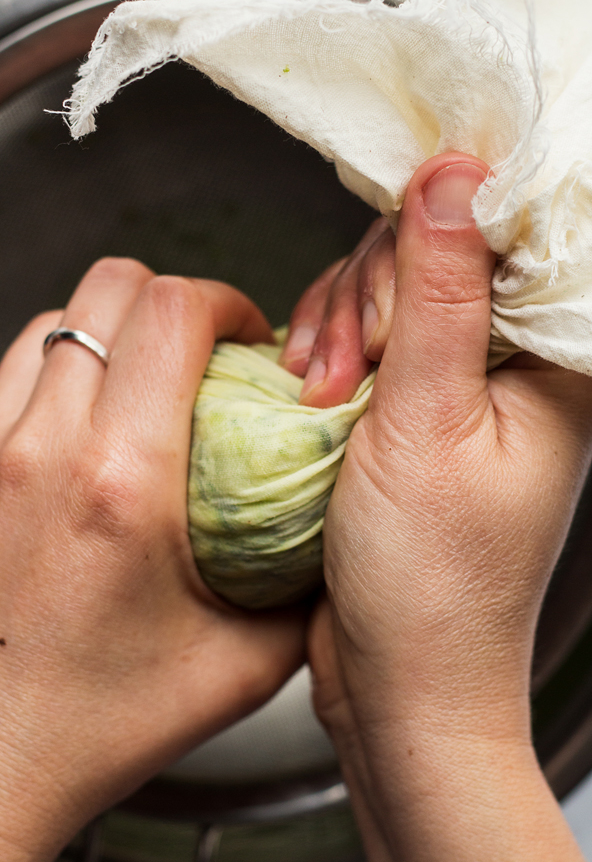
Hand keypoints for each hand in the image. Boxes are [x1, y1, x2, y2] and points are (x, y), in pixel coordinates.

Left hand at [0, 259, 307, 861]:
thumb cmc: (104, 721)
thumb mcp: (244, 659)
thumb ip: (302, 568)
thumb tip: (330, 502)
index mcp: (121, 484)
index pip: (172, 311)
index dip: (225, 302)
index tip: (245, 342)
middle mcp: (43, 451)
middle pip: (109, 288)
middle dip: (173, 302)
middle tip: (204, 353)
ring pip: (55, 320)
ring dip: (112, 330)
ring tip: (145, 382)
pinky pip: (13, 373)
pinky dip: (60, 370)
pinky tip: (88, 422)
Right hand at [283, 153, 591, 861]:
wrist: (398, 684)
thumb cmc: (431, 582)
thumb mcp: (425, 423)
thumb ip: (437, 293)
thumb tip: (453, 176)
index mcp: (556, 363)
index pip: (502, 235)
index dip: (429, 239)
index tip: (379, 300)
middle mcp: (513, 368)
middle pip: (432, 256)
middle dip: (365, 301)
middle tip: (342, 374)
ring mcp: (455, 390)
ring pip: (384, 294)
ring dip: (333, 330)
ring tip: (315, 398)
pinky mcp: (405, 413)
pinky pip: (358, 342)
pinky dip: (321, 356)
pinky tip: (305, 395)